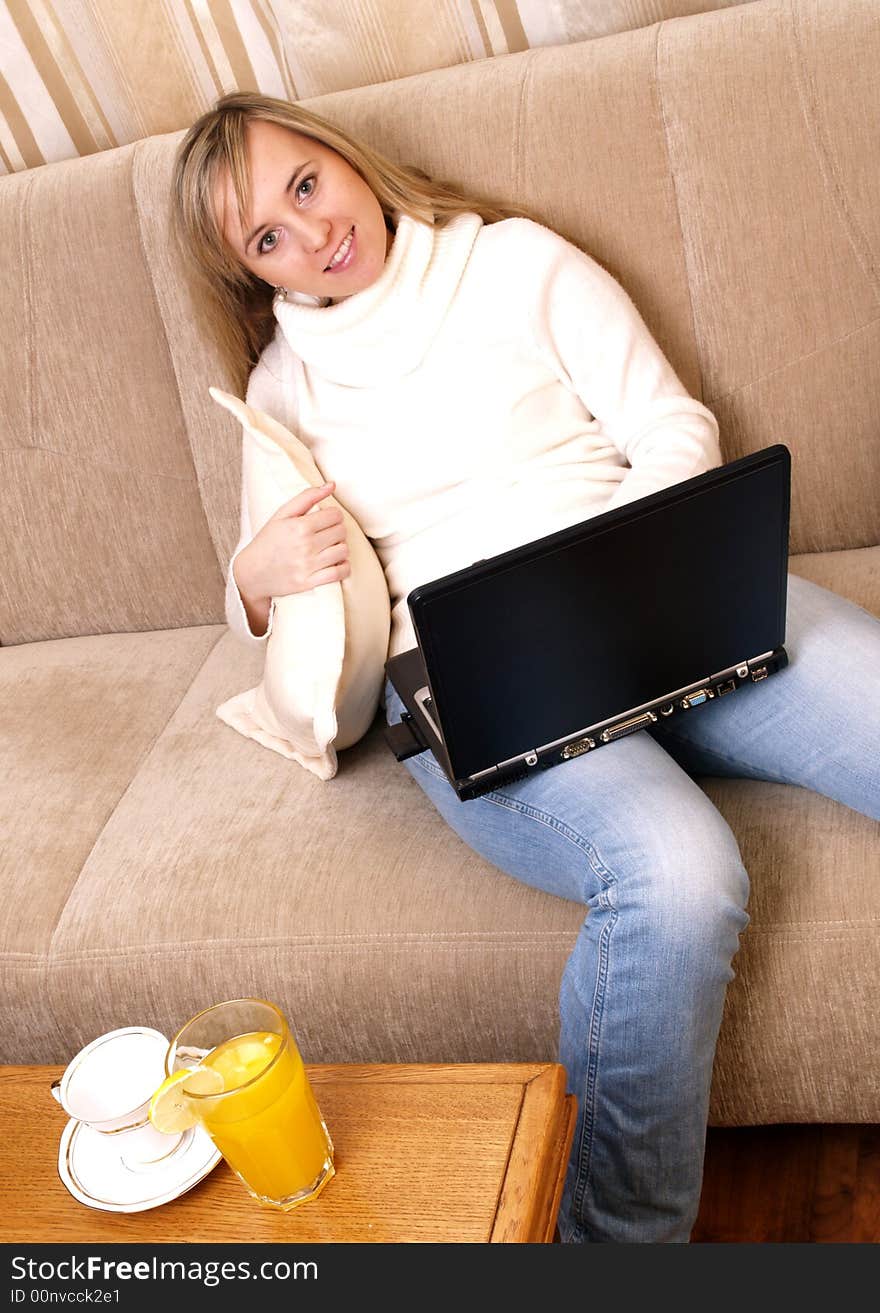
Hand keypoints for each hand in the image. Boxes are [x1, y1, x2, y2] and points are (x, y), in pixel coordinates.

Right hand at [234, 482, 350, 610]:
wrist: (252, 572)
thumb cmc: (268, 540)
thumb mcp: (282, 514)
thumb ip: (307, 497)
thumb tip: (332, 485)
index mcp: (299, 526)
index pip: (335, 515)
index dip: (334, 515)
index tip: (327, 520)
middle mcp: (305, 545)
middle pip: (341, 532)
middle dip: (337, 530)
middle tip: (328, 533)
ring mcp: (308, 565)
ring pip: (343, 551)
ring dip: (341, 548)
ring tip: (331, 547)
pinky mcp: (309, 582)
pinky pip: (339, 573)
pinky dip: (343, 567)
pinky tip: (336, 563)